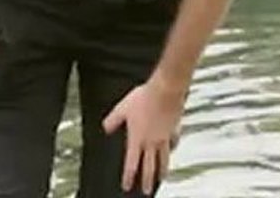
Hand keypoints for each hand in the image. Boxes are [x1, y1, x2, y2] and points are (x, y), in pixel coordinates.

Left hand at [102, 73, 186, 193]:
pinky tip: (172, 149)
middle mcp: (151, 142)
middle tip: (146, 191)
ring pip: (163, 159)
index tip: (126, 186)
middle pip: (149, 167)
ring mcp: (164, 138)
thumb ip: (113, 120)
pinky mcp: (173, 130)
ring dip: (162, 171)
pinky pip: (173, 143)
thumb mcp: (122, 108)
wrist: (165, 90)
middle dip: (147, 181)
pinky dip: (172, 149)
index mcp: (137, 139)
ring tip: (161, 178)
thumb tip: (105, 128)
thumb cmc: (144, 98)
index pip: (131, 164)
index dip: (128, 177)